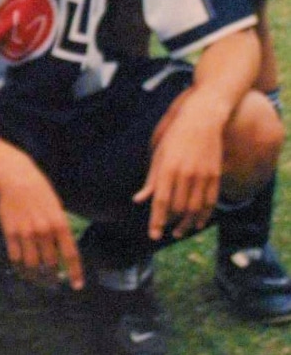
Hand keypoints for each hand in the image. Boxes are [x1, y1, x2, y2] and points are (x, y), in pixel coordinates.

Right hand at [0, 156, 83, 289]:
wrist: (16, 178)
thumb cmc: (40, 190)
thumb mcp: (57, 208)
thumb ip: (60, 229)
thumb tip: (61, 249)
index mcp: (60, 224)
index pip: (70, 255)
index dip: (75, 273)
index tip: (77, 286)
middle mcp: (44, 231)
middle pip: (50, 264)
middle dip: (53, 277)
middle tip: (53, 283)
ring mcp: (26, 233)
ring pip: (32, 265)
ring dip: (36, 277)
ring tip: (38, 280)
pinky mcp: (10, 233)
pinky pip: (15, 258)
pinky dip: (19, 268)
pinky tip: (22, 271)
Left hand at [135, 89, 223, 239]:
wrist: (202, 119)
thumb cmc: (174, 138)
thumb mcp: (158, 156)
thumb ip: (151, 180)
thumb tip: (139, 200)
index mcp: (167, 169)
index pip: (161, 201)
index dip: (156, 220)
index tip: (153, 234)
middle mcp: (185, 174)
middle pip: (178, 208)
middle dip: (171, 224)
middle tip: (165, 232)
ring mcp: (202, 175)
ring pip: (196, 208)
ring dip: (187, 224)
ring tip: (179, 232)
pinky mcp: (215, 175)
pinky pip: (211, 201)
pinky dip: (204, 215)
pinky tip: (197, 223)